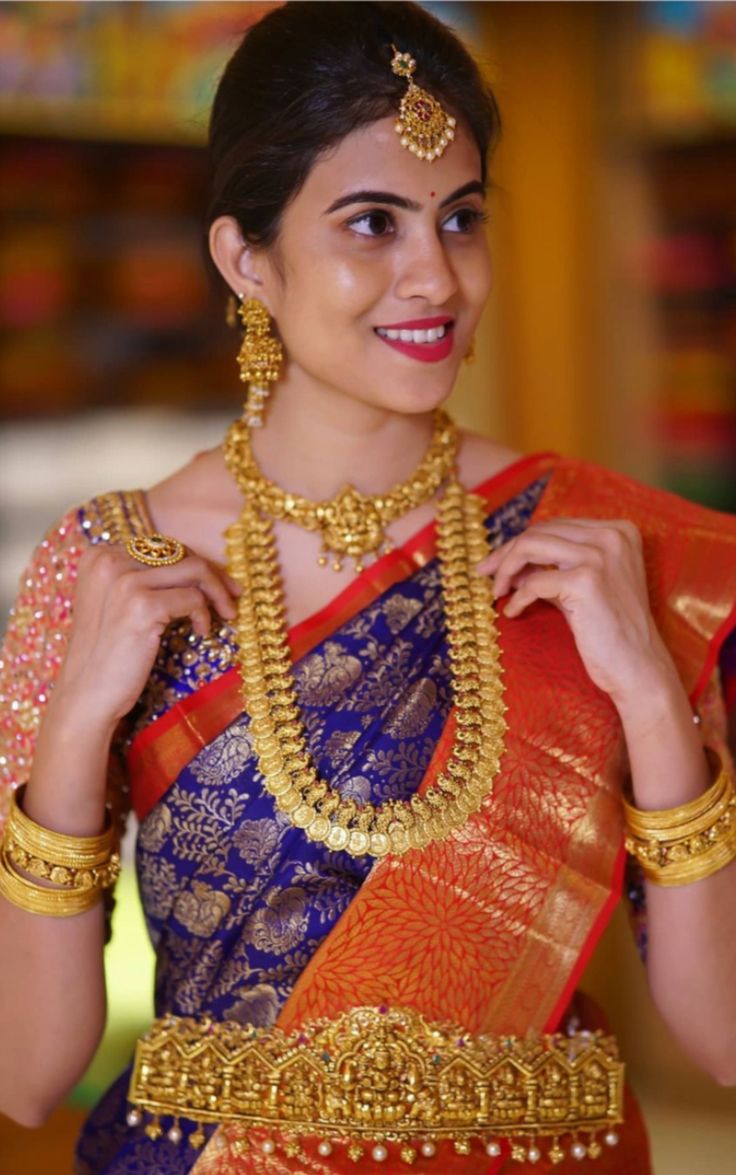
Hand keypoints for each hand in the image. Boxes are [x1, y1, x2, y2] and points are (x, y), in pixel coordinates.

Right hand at [53, 543, 241, 727]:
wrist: (87, 695)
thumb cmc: (107, 655)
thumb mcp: (118, 605)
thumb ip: (145, 580)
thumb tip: (196, 567)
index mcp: (100, 556)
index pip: (162, 546)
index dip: (194, 562)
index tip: (217, 582)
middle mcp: (109, 561)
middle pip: (180, 552)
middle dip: (213, 573)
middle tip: (233, 595)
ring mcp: (124, 581)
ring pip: (194, 569)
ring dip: (217, 592)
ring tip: (225, 614)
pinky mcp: (142, 605)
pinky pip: (193, 599)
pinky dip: (204, 615)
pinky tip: (200, 634)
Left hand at [477, 518, 676, 708]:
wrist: (638, 666)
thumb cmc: (611, 630)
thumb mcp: (583, 585)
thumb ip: (554, 566)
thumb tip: (509, 559)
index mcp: (618, 530)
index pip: (554, 526)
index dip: (520, 543)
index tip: (497, 562)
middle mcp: (611, 535)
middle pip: (539, 531)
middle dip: (506, 553)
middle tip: (485, 574)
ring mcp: (600, 556)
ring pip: (530, 546)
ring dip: (505, 569)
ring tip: (497, 591)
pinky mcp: (585, 581)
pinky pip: (534, 582)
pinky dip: (517, 598)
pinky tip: (513, 612)